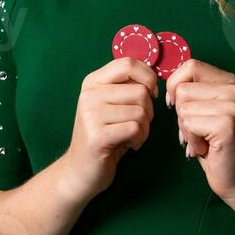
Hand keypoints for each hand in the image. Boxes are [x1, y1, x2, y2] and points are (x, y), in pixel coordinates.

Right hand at [59, 56, 157, 203]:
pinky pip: (135, 128)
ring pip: (141, 111)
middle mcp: (89, 94)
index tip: (151, 93)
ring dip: (145, 128)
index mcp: (93, 81)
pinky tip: (129, 145)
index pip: (128, 63)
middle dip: (150, 110)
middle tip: (138, 124)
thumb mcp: (112, 105)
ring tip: (132, 136)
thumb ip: (127, 87)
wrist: (80, 170)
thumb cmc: (105, 135)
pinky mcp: (97, 135)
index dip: (148, 77)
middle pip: (141, 91)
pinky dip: (139, 139)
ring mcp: (91, 114)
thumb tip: (153, 77)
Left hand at [165, 58, 234, 209]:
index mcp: (231, 81)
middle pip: (182, 88)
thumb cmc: (216, 145)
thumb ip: (192, 90)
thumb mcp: (205, 110)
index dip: (176, 86)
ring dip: (186, 129)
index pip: (190, 65)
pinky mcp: (226, 123)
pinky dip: (191, 139)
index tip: (179, 106)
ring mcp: (233, 104)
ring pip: (182, 107)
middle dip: (181, 113)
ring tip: (203, 140)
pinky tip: (206, 148)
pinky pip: (188, 123)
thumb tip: (160, 80)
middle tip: (198, 131)